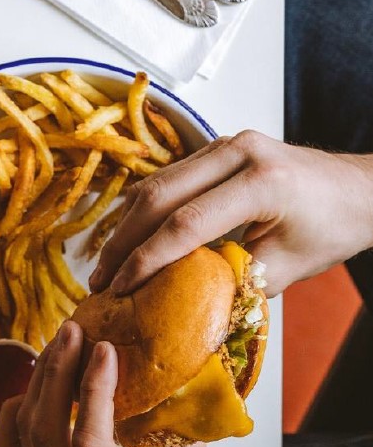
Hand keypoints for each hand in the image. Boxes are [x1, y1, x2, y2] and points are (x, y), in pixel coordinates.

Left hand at [0, 321, 218, 446]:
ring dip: (37, 385)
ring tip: (60, 348)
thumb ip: (181, 441)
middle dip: (55, 373)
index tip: (104, 350)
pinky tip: (41, 390)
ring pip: (20, 437)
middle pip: (42, 434)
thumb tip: (170, 380)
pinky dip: (18, 412)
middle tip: (72, 331)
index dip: (94, 392)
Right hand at [89, 130, 372, 295]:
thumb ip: (235, 280)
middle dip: (123, 242)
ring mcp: (224, 143)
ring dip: (126, 226)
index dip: (147, 259)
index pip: (186, 222)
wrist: (362, 188)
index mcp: (263, 181)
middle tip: (101, 280)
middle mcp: (239, 151)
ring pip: (155, 183)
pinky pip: (168, 178)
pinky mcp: (216, 147)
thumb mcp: (288, 266)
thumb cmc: (333, 227)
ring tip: (107, 265)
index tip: (122, 289)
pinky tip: (128, 239)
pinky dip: (142, 210)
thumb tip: (181, 303)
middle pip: (158, 194)